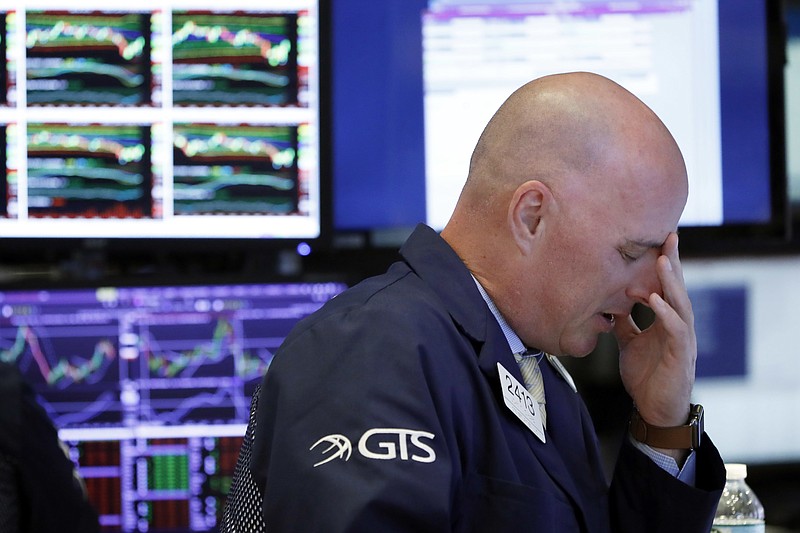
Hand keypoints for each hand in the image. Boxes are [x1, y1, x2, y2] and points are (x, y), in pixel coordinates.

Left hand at [613, 232, 695, 429]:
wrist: (654, 409)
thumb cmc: (646, 376)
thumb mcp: (629, 344)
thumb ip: (624, 324)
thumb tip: (610, 306)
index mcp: (666, 320)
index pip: (666, 287)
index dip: (664, 265)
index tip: (659, 240)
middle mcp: (677, 325)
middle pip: (677, 289)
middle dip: (674, 262)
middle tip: (669, 236)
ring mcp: (681, 339)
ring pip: (680, 304)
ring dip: (670, 283)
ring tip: (663, 261)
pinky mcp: (680, 355)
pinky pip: (675, 330)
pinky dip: (665, 313)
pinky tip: (654, 300)